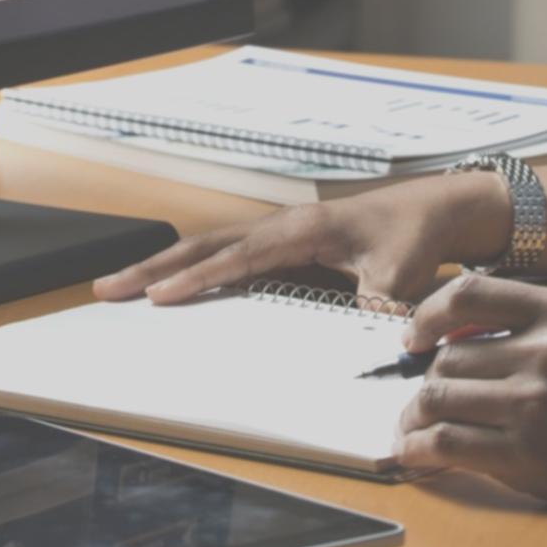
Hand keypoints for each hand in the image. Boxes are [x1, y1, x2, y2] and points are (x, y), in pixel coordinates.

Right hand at [93, 172, 507, 304]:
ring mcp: (282, 233)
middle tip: (108, 288)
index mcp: (305, 229)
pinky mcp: (286, 245)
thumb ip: (381, 306)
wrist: (438, 209)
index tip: (158, 296)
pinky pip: (230, 256)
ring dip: (166, 266)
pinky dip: (194, 268)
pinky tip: (170, 285)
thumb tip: (367, 337)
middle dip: (155, 267)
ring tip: (121, 286)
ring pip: (211, 247)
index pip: (240, 257)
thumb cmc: (417, 237)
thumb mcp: (404, 276)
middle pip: (207, 245)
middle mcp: (284, 226)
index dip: (198, 278)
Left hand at [392, 274, 546, 540]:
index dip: (427, 314)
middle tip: (422, 401)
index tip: (414, 337)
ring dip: (416, 416)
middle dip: (428, 381)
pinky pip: (445, 441)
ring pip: (439, 395)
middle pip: (449, 354)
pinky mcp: (528, 452)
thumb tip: (449, 336)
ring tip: (415, 429)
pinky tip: (411, 454)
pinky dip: (416, 449)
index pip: (469, 294)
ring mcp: (538, 401)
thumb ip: (534, 329)